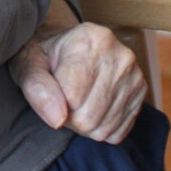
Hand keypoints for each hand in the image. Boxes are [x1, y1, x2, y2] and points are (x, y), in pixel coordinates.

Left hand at [10, 21, 146, 141]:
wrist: (66, 48)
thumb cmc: (43, 57)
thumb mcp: (28, 66)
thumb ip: (37, 89)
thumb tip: (58, 119)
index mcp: (90, 39)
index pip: (72, 99)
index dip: (54, 106)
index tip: (51, 91)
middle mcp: (119, 54)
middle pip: (89, 117)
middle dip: (69, 118)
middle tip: (61, 100)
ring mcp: (134, 74)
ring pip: (104, 128)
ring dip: (85, 125)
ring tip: (77, 102)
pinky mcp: (141, 91)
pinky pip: (118, 132)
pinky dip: (101, 128)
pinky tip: (93, 106)